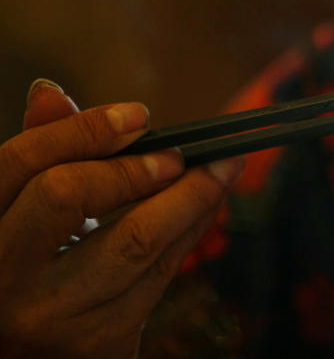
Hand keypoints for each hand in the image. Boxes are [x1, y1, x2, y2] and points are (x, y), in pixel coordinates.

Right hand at [0, 79, 244, 357]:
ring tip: (222, 169)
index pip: (22, 163)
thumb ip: (38, 157)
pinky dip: (192, 231)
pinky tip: (206, 207)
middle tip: (178, 154)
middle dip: (133, 164)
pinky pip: (162, 273)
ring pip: (135, 239)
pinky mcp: (99, 342)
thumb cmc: (27, 269)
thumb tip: (50, 91)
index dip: (83, 130)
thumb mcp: (20, 214)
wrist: (32, 356)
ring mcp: (49, 315)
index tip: (138, 115)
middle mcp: (0, 276)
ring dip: (191, 195)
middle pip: (69, 194)